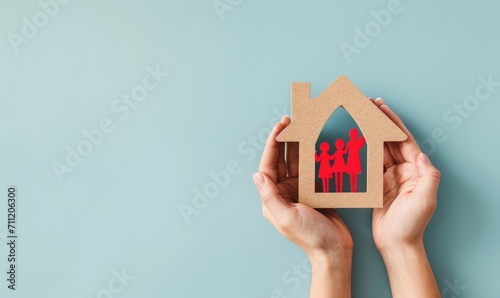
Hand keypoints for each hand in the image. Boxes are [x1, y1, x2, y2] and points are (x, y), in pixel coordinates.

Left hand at [253, 116, 351, 296]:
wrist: (335, 250)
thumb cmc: (310, 236)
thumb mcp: (287, 217)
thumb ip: (270, 196)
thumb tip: (256, 175)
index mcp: (272, 198)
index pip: (269, 165)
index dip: (273, 144)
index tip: (280, 126)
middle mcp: (283, 192)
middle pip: (282, 160)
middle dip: (285, 139)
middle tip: (292, 120)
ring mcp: (298, 191)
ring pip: (296, 162)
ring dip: (299, 145)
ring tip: (303, 126)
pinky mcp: (313, 191)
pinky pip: (310, 169)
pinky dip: (313, 156)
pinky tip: (315, 143)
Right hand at [371, 98, 440, 250]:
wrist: (397, 244)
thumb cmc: (412, 225)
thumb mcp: (425, 200)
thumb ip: (428, 176)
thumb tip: (422, 154)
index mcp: (416, 170)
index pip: (403, 139)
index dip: (392, 122)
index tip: (381, 107)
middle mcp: (405, 170)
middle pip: (391, 139)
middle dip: (380, 122)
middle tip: (367, 105)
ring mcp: (391, 177)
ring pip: (380, 148)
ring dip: (372, 133)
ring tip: (361, 118)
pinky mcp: (380, 185)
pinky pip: (371, 162)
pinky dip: (364, 150)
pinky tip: (356, 142)